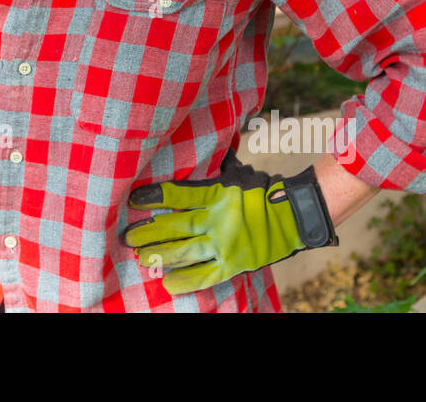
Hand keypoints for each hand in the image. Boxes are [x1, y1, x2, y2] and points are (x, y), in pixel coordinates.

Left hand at [121, 147, 337, 294]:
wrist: (297, 215)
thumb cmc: (264, 190)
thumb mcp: (240, 172)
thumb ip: (217, 165)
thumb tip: (203, 142)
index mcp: (219, 193)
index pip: (180, 194)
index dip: (154, 196)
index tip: (133, 200)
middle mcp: (220, 219)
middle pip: (176, 226)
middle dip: (149, 232)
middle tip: (127, 237)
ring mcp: (227, 244)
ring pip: (186, 251)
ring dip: (161, 255)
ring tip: (140, 257)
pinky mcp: (236, 264)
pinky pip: (206, 275)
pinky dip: (186, 280)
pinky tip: (168, 282)